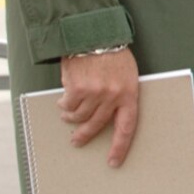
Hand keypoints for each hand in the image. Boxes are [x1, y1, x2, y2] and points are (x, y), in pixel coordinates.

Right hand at [57, 47, 139, 166]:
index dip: (120, 147)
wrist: (93, 32)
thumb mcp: (125, 73)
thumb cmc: (111, 52)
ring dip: (71, 116)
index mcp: (129, 94)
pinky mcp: (77, 89)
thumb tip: (105, 116)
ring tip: (68, 110)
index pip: (127, 127)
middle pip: (96, 125)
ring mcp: (95, 93)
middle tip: (77, 141)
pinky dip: (63, 103)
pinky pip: (67, 105)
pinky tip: (65, 96)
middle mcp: (113, 96)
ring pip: (78, 117)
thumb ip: (118, 93)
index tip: (113, 161)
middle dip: (84, 136)